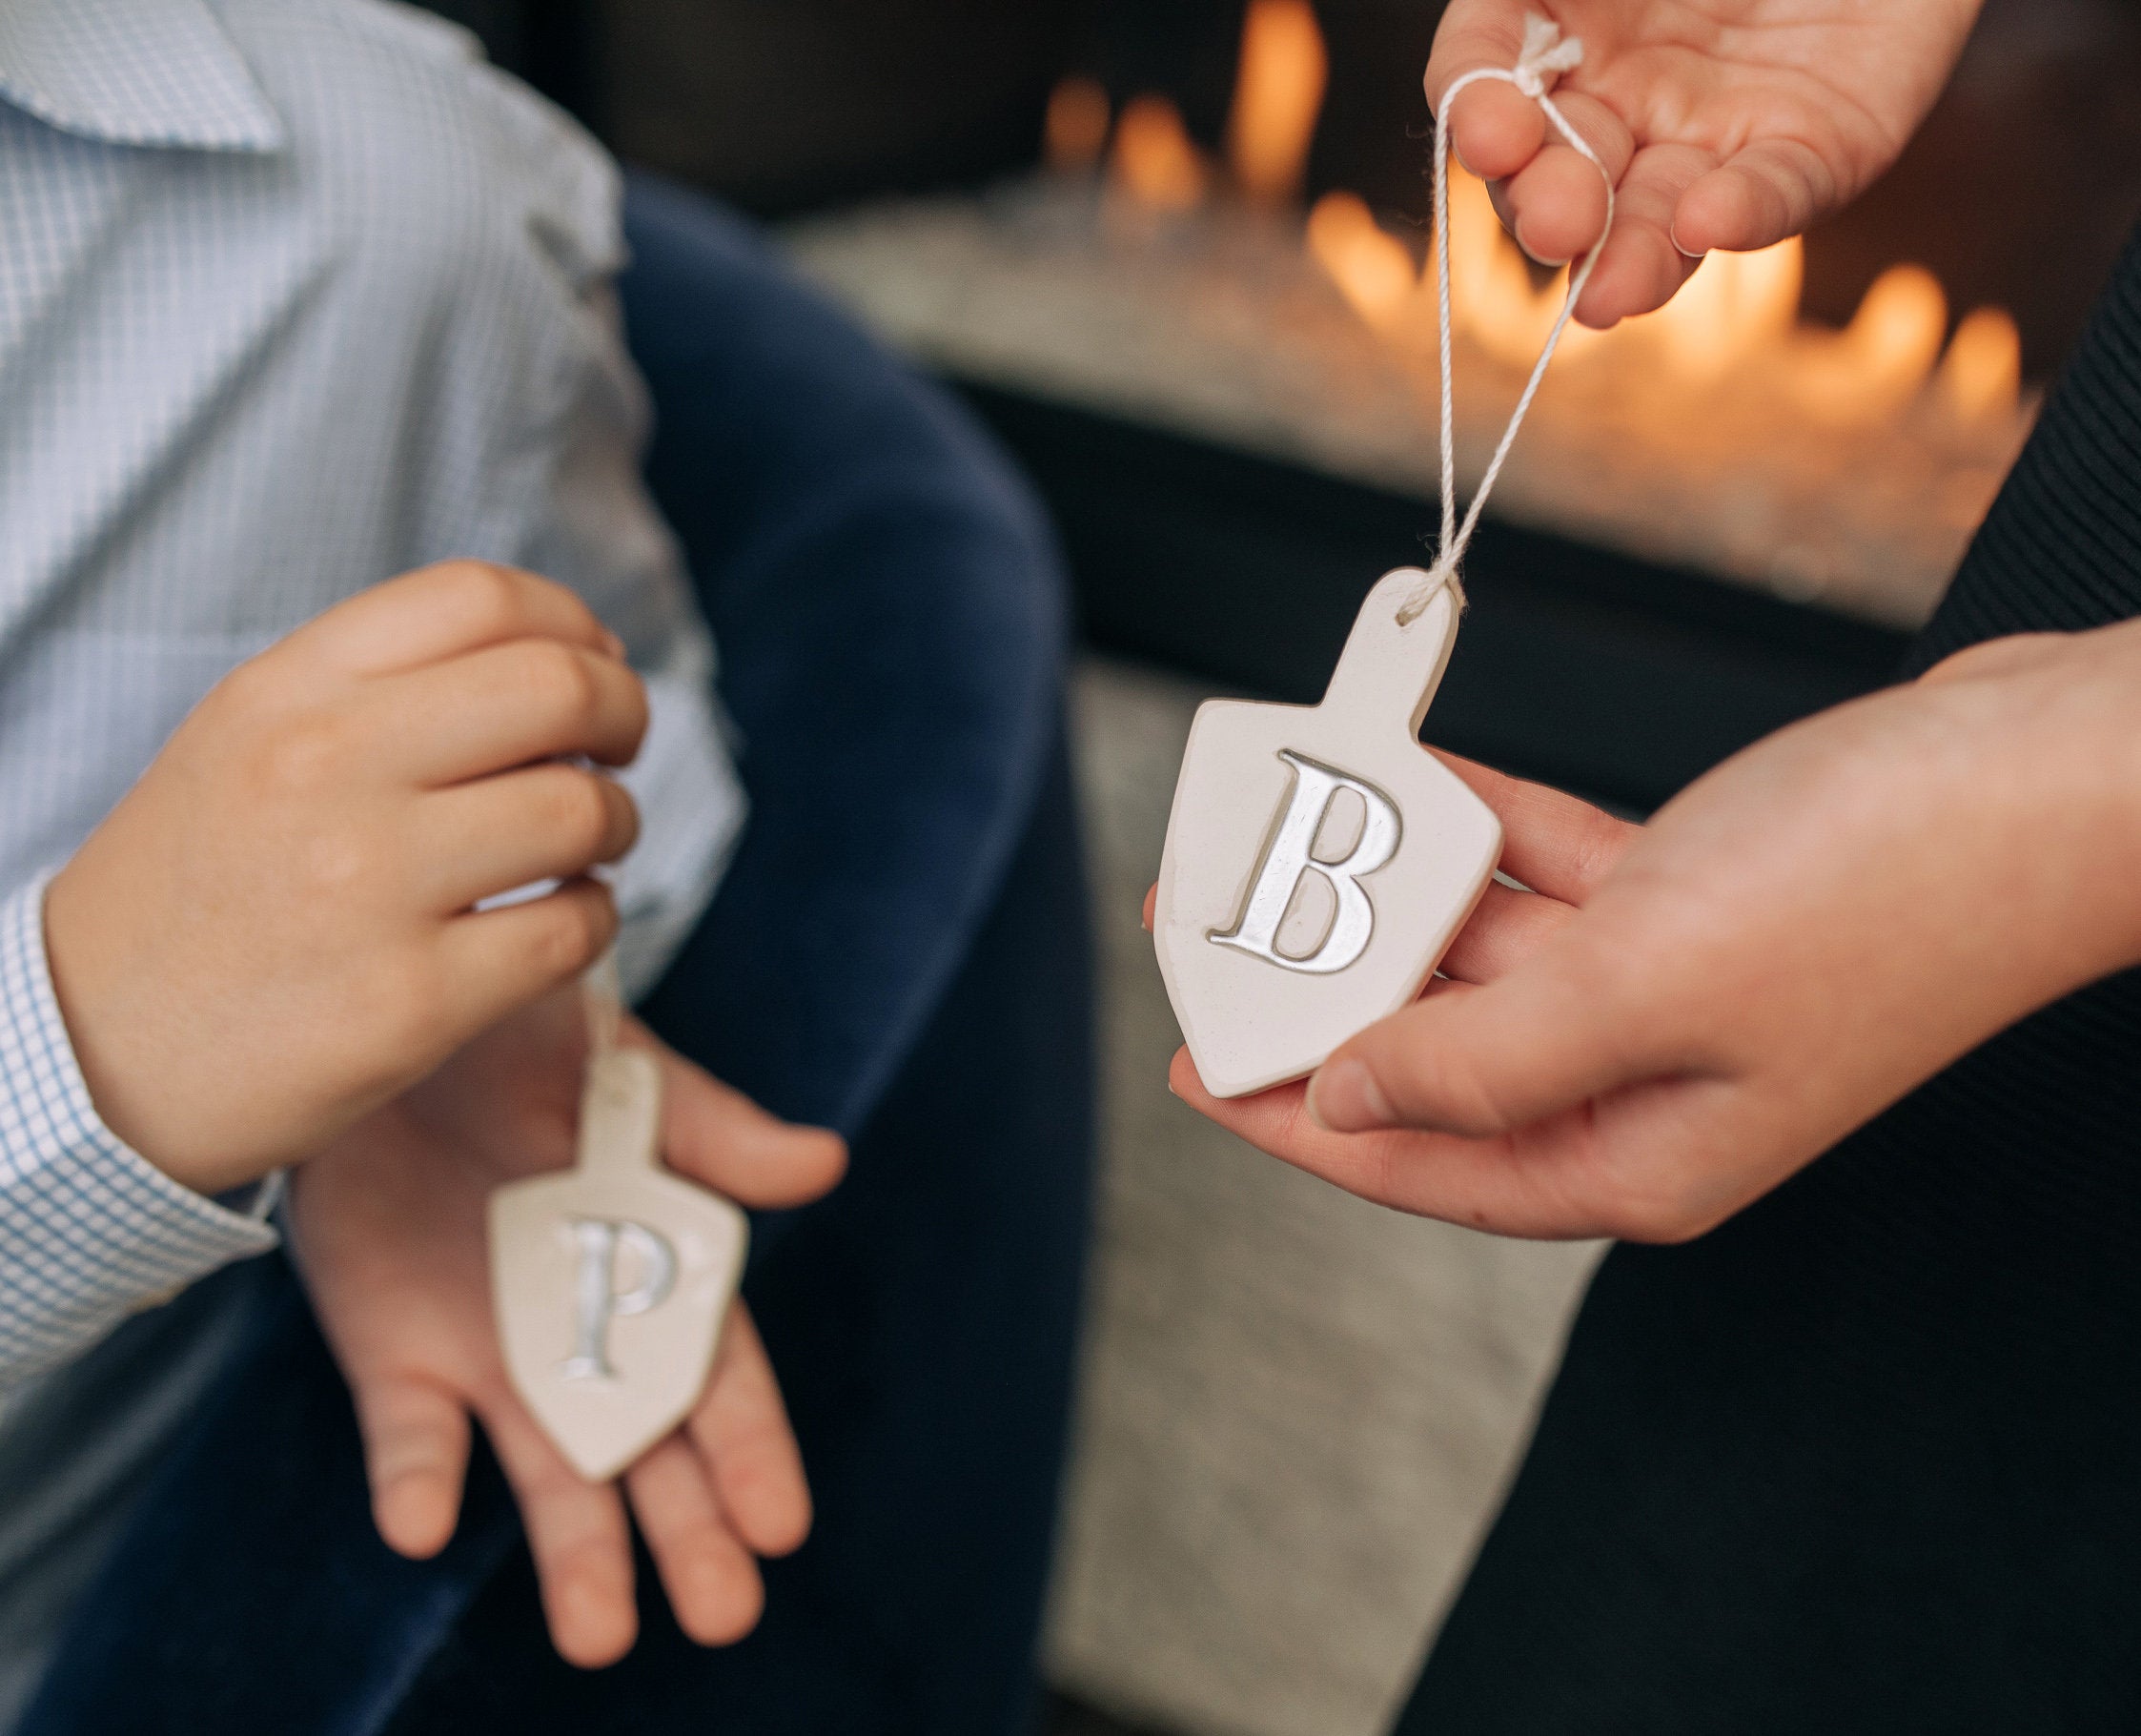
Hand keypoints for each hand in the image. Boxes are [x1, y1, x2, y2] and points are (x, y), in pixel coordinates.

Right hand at [47, 561, 646, 1196]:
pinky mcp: (413, 1001)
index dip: (573, 626)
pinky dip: (593, 918)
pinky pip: (572, 930)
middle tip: (617, 753)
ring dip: (616, 825)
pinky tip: (557, 921)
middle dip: (624, 715)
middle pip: (559, 689)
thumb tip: (563, 657)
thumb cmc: (198, 891)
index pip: (481, 598)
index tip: (594, 665)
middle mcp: (326, 769)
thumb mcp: (246, 740)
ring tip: (584, 849)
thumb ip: (381, 687)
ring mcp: (370, 887)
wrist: (93, 1056)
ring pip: (584, 812)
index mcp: (287, 690)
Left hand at [286, 988, 845, 1665]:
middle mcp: (588, 1335)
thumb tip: (823, 1162)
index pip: (718, 1377)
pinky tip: (422, 1524)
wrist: (398, 1025)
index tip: (780, 1524)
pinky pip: (409, 1435)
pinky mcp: (396, 1357)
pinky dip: (417, 1480)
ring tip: (601, 1637)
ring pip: (546, 1474)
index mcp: (659, 1272)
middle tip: (724, 1614)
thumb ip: (713, 1133)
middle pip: (646, 1454)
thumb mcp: (627, 1078)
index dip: (749, 1449)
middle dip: (687, 1533)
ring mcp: (493, 1355)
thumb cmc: (535, 1046)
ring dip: (575, 1552)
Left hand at [1170, 622, 2140, 1241]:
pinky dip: (1482, 828)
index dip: (1290, 1119)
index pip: (1417, 1160)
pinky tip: (1412, 786)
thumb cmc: (1894, 891)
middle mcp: (1641, 1083)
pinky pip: (1545, 869)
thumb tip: (1346, 1096)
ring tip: (1291, 839)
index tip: (1193, 1067)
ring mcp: (1668, 986)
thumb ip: (1481, 1056)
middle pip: (1432, 1050)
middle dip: (1323, 986)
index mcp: (1635, 1156)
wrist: (2052, 769)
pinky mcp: (1691, 896)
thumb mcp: (1646, 988)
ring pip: (1483, 950)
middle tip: (1217, 922)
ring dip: (1394, 892)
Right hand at [1430, 0, 1982, 323]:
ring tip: (1607, 298)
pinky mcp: (1815, 152)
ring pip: (1656, 215)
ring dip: (1628, 257)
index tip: (1491, 134)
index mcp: (1559, 16)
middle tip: (1559, 223)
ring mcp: (1715, 131)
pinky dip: (1742, 212)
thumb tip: (1498, 43)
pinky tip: (1707, 220)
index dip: (1476, 109)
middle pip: (1559, 171)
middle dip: (1550, 206)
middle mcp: (1624, 90)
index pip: (1487, 72)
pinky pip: (1777, 191)